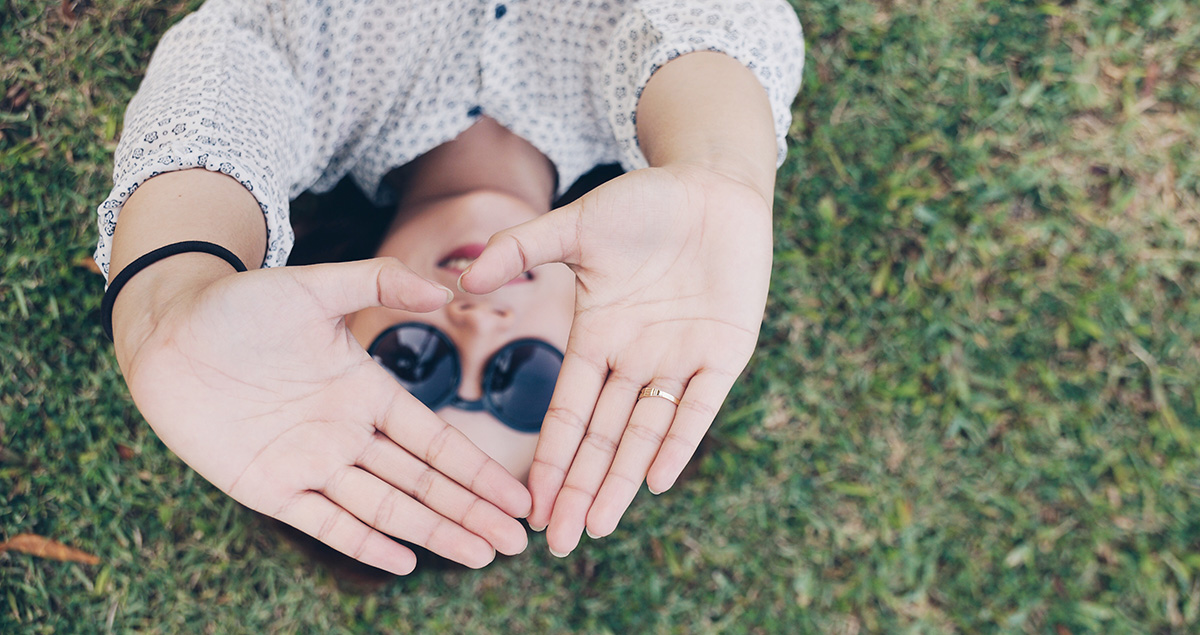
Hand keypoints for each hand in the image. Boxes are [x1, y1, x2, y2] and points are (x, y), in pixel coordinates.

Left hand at [114, 257, 531, 573]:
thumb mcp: (315, 286)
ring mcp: (311, 464)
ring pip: (385, 507)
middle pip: (422, 483)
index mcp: (367, 392)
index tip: (517, 494)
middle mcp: (347, 434)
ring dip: (434, 531)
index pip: (435, 440)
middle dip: (471, 512)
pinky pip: (323, 522)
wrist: (168, 331)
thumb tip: (445, 286)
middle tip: (517, 542)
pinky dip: (363, 542)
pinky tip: (404, 559)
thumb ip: (379, 280)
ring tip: (481, 555)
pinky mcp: (268, 488)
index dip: (477, 470)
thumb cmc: (240, 303)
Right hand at [459, 162, 772, 555]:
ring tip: (597, 526)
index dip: (550, 458)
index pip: (568, 413)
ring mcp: (679, 358)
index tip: (529, 504)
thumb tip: (465, 278)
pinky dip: (679, 441)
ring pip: (645, 432)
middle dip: (579, 489)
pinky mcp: (725, 351)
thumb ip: (522, 248)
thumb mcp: (577, 225)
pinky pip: (699, 406)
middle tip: (558, 543)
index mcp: (596, 337)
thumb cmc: (644, 202)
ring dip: (621, 479)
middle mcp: (634, 359)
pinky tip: (655, 480)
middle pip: (602, 438)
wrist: (712, 185)